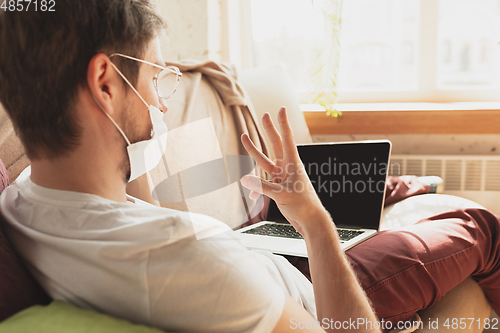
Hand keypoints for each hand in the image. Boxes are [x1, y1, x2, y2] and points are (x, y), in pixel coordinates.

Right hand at [240, 107, 328, 234]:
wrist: (310, 221)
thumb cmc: (302, 205)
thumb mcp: (282, 194)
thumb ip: (262, 186)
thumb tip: (245, 179)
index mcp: (292, 163)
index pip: (286, 139)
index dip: (282, 123)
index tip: (280, 109)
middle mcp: (287, 167)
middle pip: (275, 144)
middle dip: (269, 129)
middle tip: (264, 114)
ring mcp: (282, 176)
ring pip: (265, 161)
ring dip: (254, 151)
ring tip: (244, 137)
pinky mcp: (279, 187)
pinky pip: (263, 182)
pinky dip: (256, 187)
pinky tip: (251, 196)